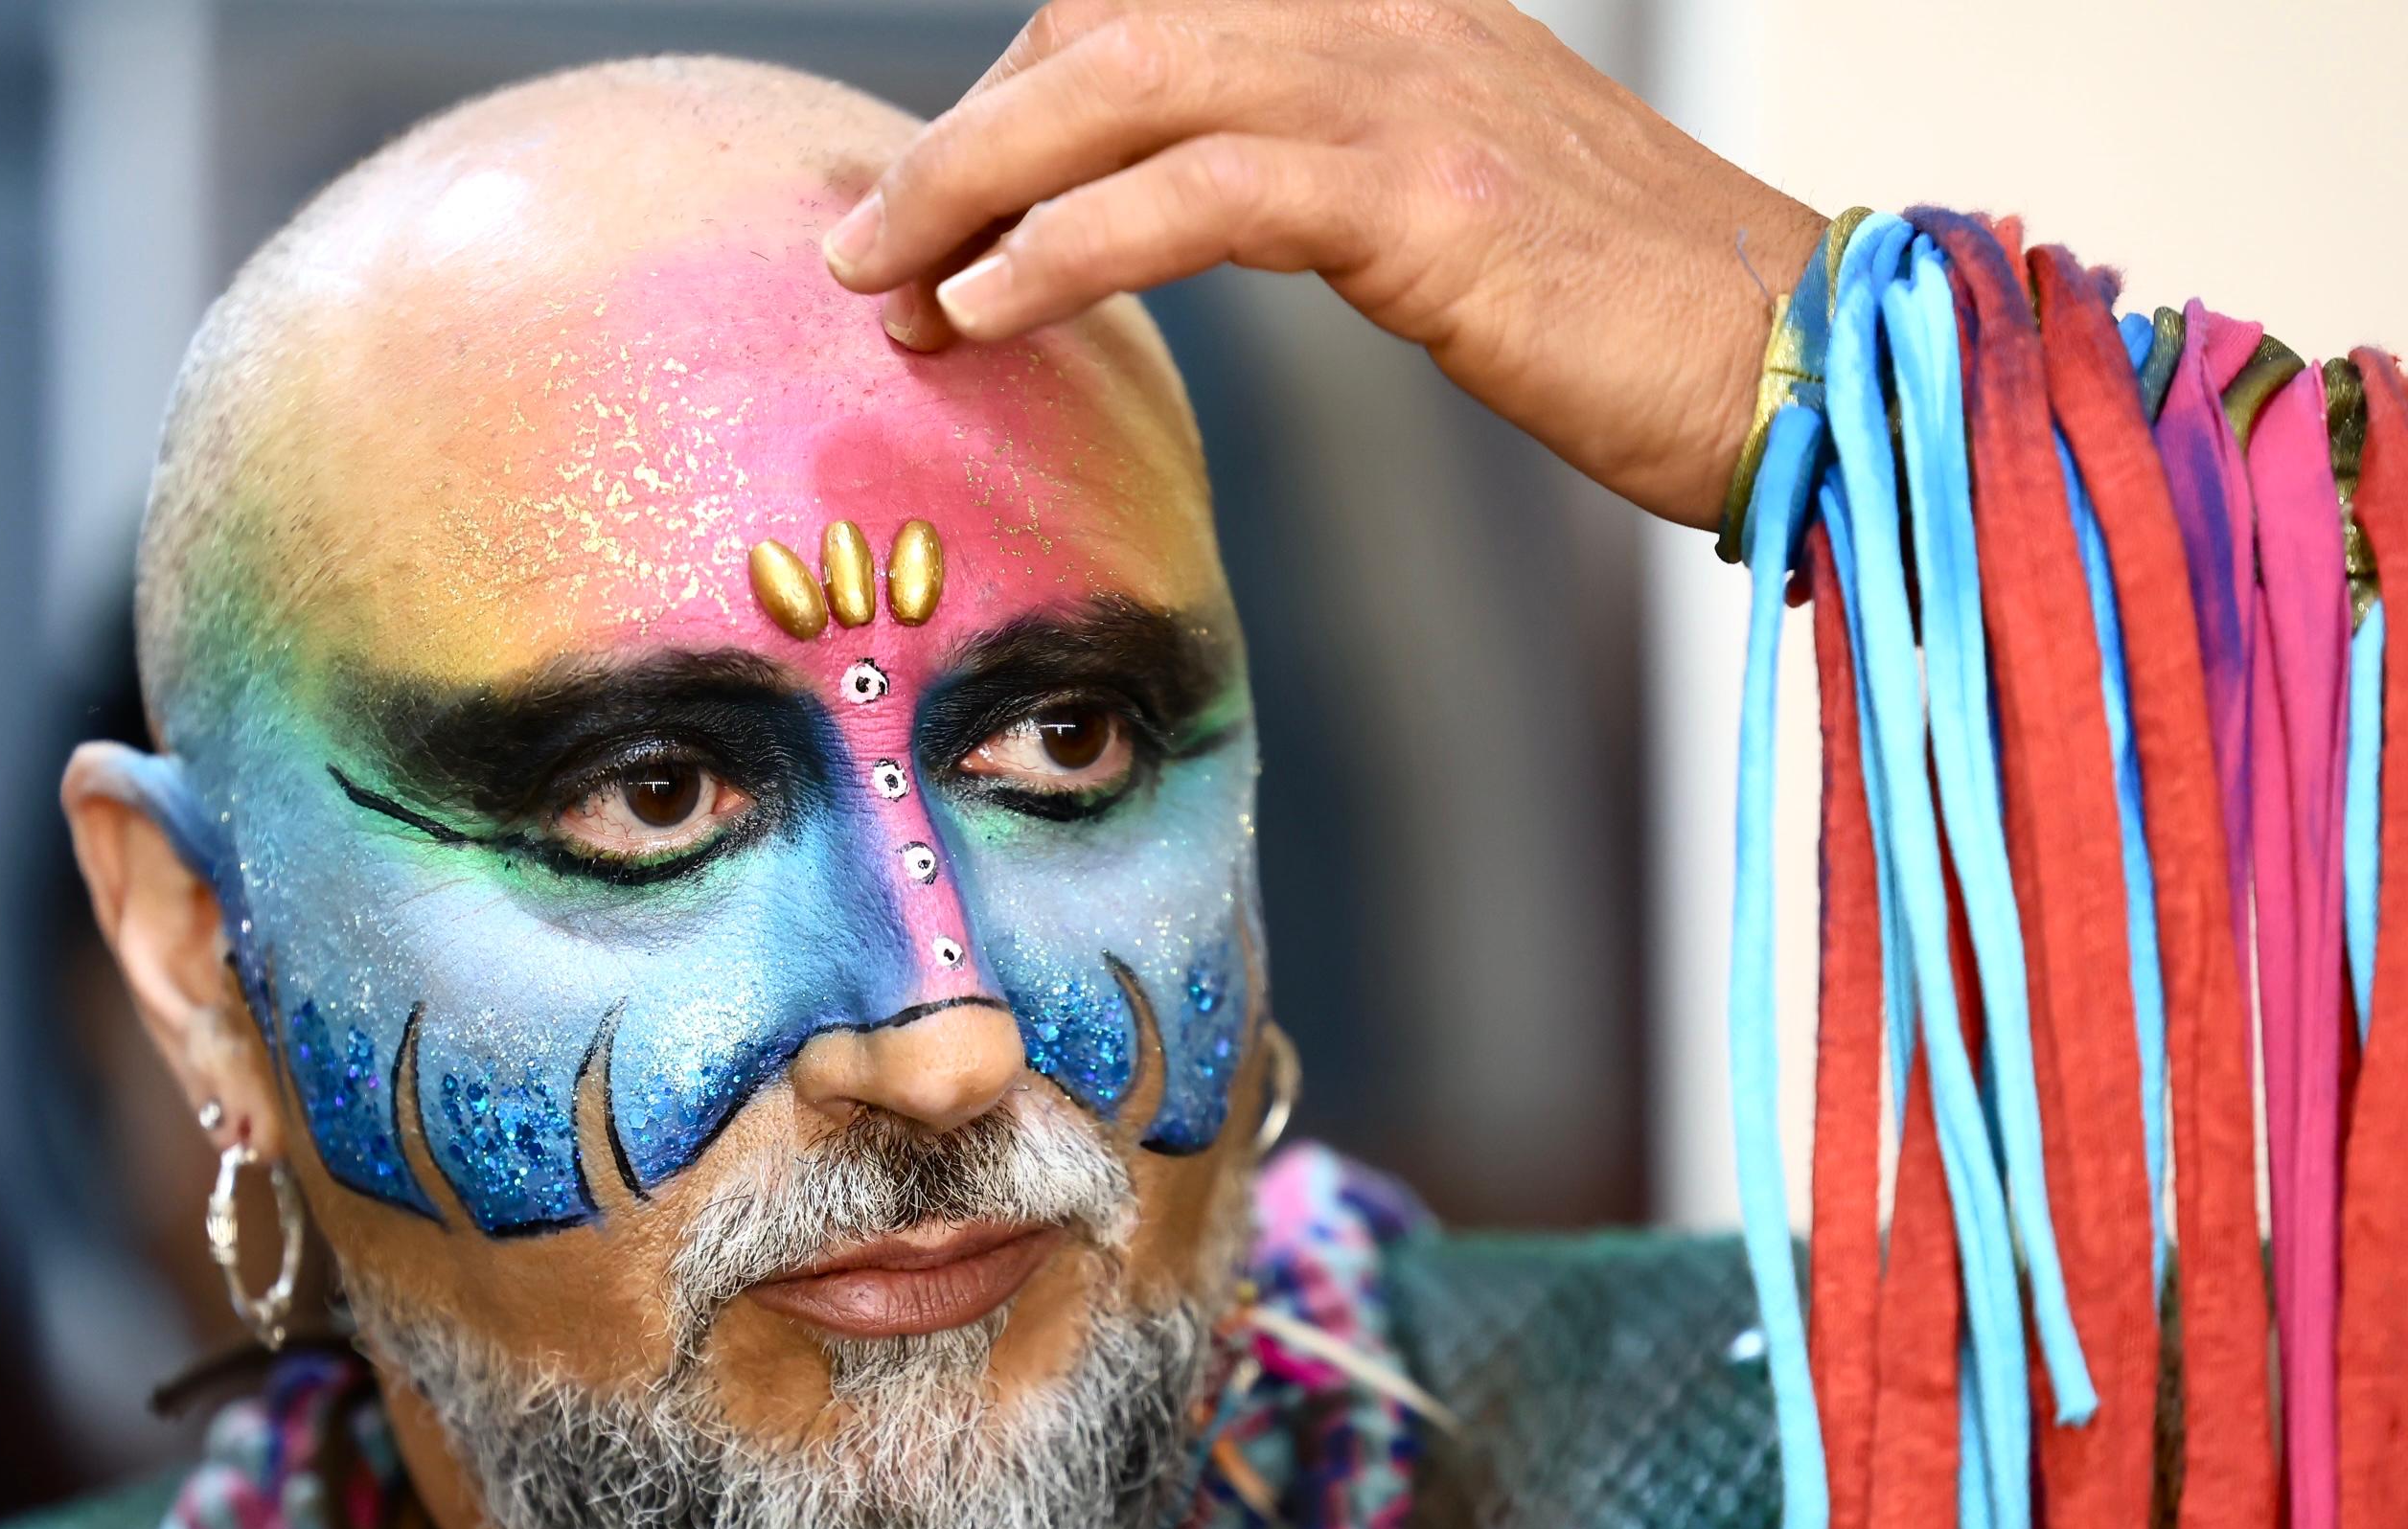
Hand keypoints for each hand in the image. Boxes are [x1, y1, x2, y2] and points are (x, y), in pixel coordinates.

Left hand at [822, 0, 1827, 528]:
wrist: (1798, 359)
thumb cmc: (1626, 317)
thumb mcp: (1456, 211)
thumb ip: (1323, 182)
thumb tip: (1187, 223)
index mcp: (1386, 9)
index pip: (1144, 4)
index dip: (1017, 95)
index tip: (938, 198)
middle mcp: (1382, 12)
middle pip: (1103, 29)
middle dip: (960, 143)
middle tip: (864, 247)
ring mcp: (1403, 89)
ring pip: (1118, 86)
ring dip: (968, 187)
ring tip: (877, 280)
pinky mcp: (1421, 197)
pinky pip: (1193, 194)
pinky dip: (1067, 245)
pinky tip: (986, 306)